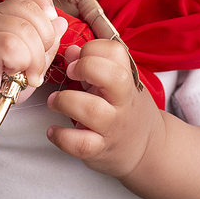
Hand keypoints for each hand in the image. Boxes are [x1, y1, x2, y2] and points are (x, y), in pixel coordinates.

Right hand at [0, 0, 66, 120]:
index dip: (46, 9)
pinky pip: (11, 45)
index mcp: (7, 14)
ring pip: (24, 29)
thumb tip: (60, 23)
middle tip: (38, 64)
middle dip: (45, 41)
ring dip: (34, 58)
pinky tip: (13, 74)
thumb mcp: (30, 61)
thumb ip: (46, 43)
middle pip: (33, 11)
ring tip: (27, 74)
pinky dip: (20, 62)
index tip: (49, 34)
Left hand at [46, 40, 163, 177]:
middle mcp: (122, 101)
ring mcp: (113, 126)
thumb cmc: (125, 110)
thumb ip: (94, 65)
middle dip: (86, 68)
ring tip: (54, 102)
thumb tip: (71, 51)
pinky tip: (53, 131)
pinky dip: (61, 137)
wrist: (146, 148)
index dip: (93, 49)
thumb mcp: (116, 84)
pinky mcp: (101, 149)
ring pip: (93, 110)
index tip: (78, 58)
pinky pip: (80, 144)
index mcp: (126, 80)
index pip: (116, 51)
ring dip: (66, 102)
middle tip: (70, 73)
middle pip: (113, 76)